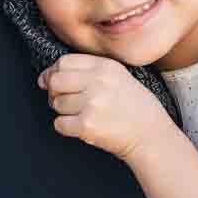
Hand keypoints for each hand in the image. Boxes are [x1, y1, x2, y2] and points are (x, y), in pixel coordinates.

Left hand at [39, 54, 172, 161]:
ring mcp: (92, 103)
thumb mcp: (118, 77)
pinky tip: (83, 127)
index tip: (52, 82)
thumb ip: (88, 71)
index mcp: (106, 67)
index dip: (53, 72)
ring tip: (83, 115)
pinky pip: (59, 124)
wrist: (151, 135)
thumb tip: (46, 76)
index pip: (64, 61)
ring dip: (64, 112)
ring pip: (56, 104)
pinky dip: (66, 128)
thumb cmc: (135, 108)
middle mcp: (98, 82)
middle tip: (65, 101)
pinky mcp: (87, 125)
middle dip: (54, 92)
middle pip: (55, 81)